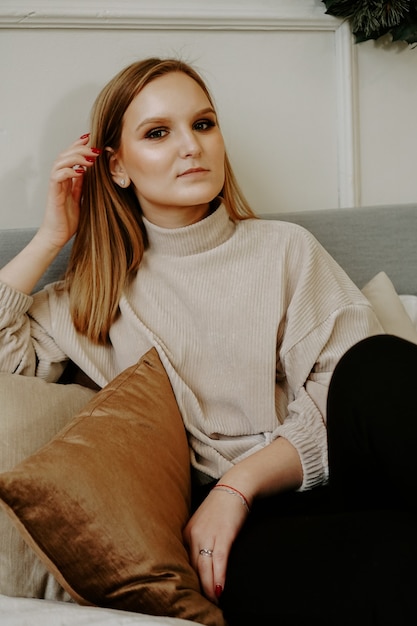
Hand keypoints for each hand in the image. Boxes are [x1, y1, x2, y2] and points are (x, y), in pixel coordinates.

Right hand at [36, 134, 100, 251]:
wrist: (57, 236)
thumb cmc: (68, 220)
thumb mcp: (81, 199)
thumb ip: (83, 185)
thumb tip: (92, 173)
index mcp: (67, 179)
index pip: (70, 156)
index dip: (79, 146)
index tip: (92, 139)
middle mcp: (60, 179)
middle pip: (65, 155)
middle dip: (80, 148)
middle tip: (95, 149)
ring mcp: (56, 185)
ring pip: (60, 161)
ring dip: (76, 157)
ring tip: (91, 159)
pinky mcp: (53, 193)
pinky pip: (57, 176)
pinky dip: (69, 171)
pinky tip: (81, 171)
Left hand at [183, 485, 249, 603]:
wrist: (235, 487)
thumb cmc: (221, 507)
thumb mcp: (203, 523)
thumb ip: (198, 541)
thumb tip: (200, 564)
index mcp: (187, 534)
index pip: (184, 564)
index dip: (189, 581)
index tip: (192, 595)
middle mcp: (193, 535)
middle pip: (193, 569)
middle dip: (197, 589)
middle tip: (202, 605)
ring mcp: (208, 535)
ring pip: (205, 569)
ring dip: (208, 589)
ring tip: (212, 603)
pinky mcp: (224, 534)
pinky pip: (219, 560)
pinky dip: (219, 576)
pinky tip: (220, 590)